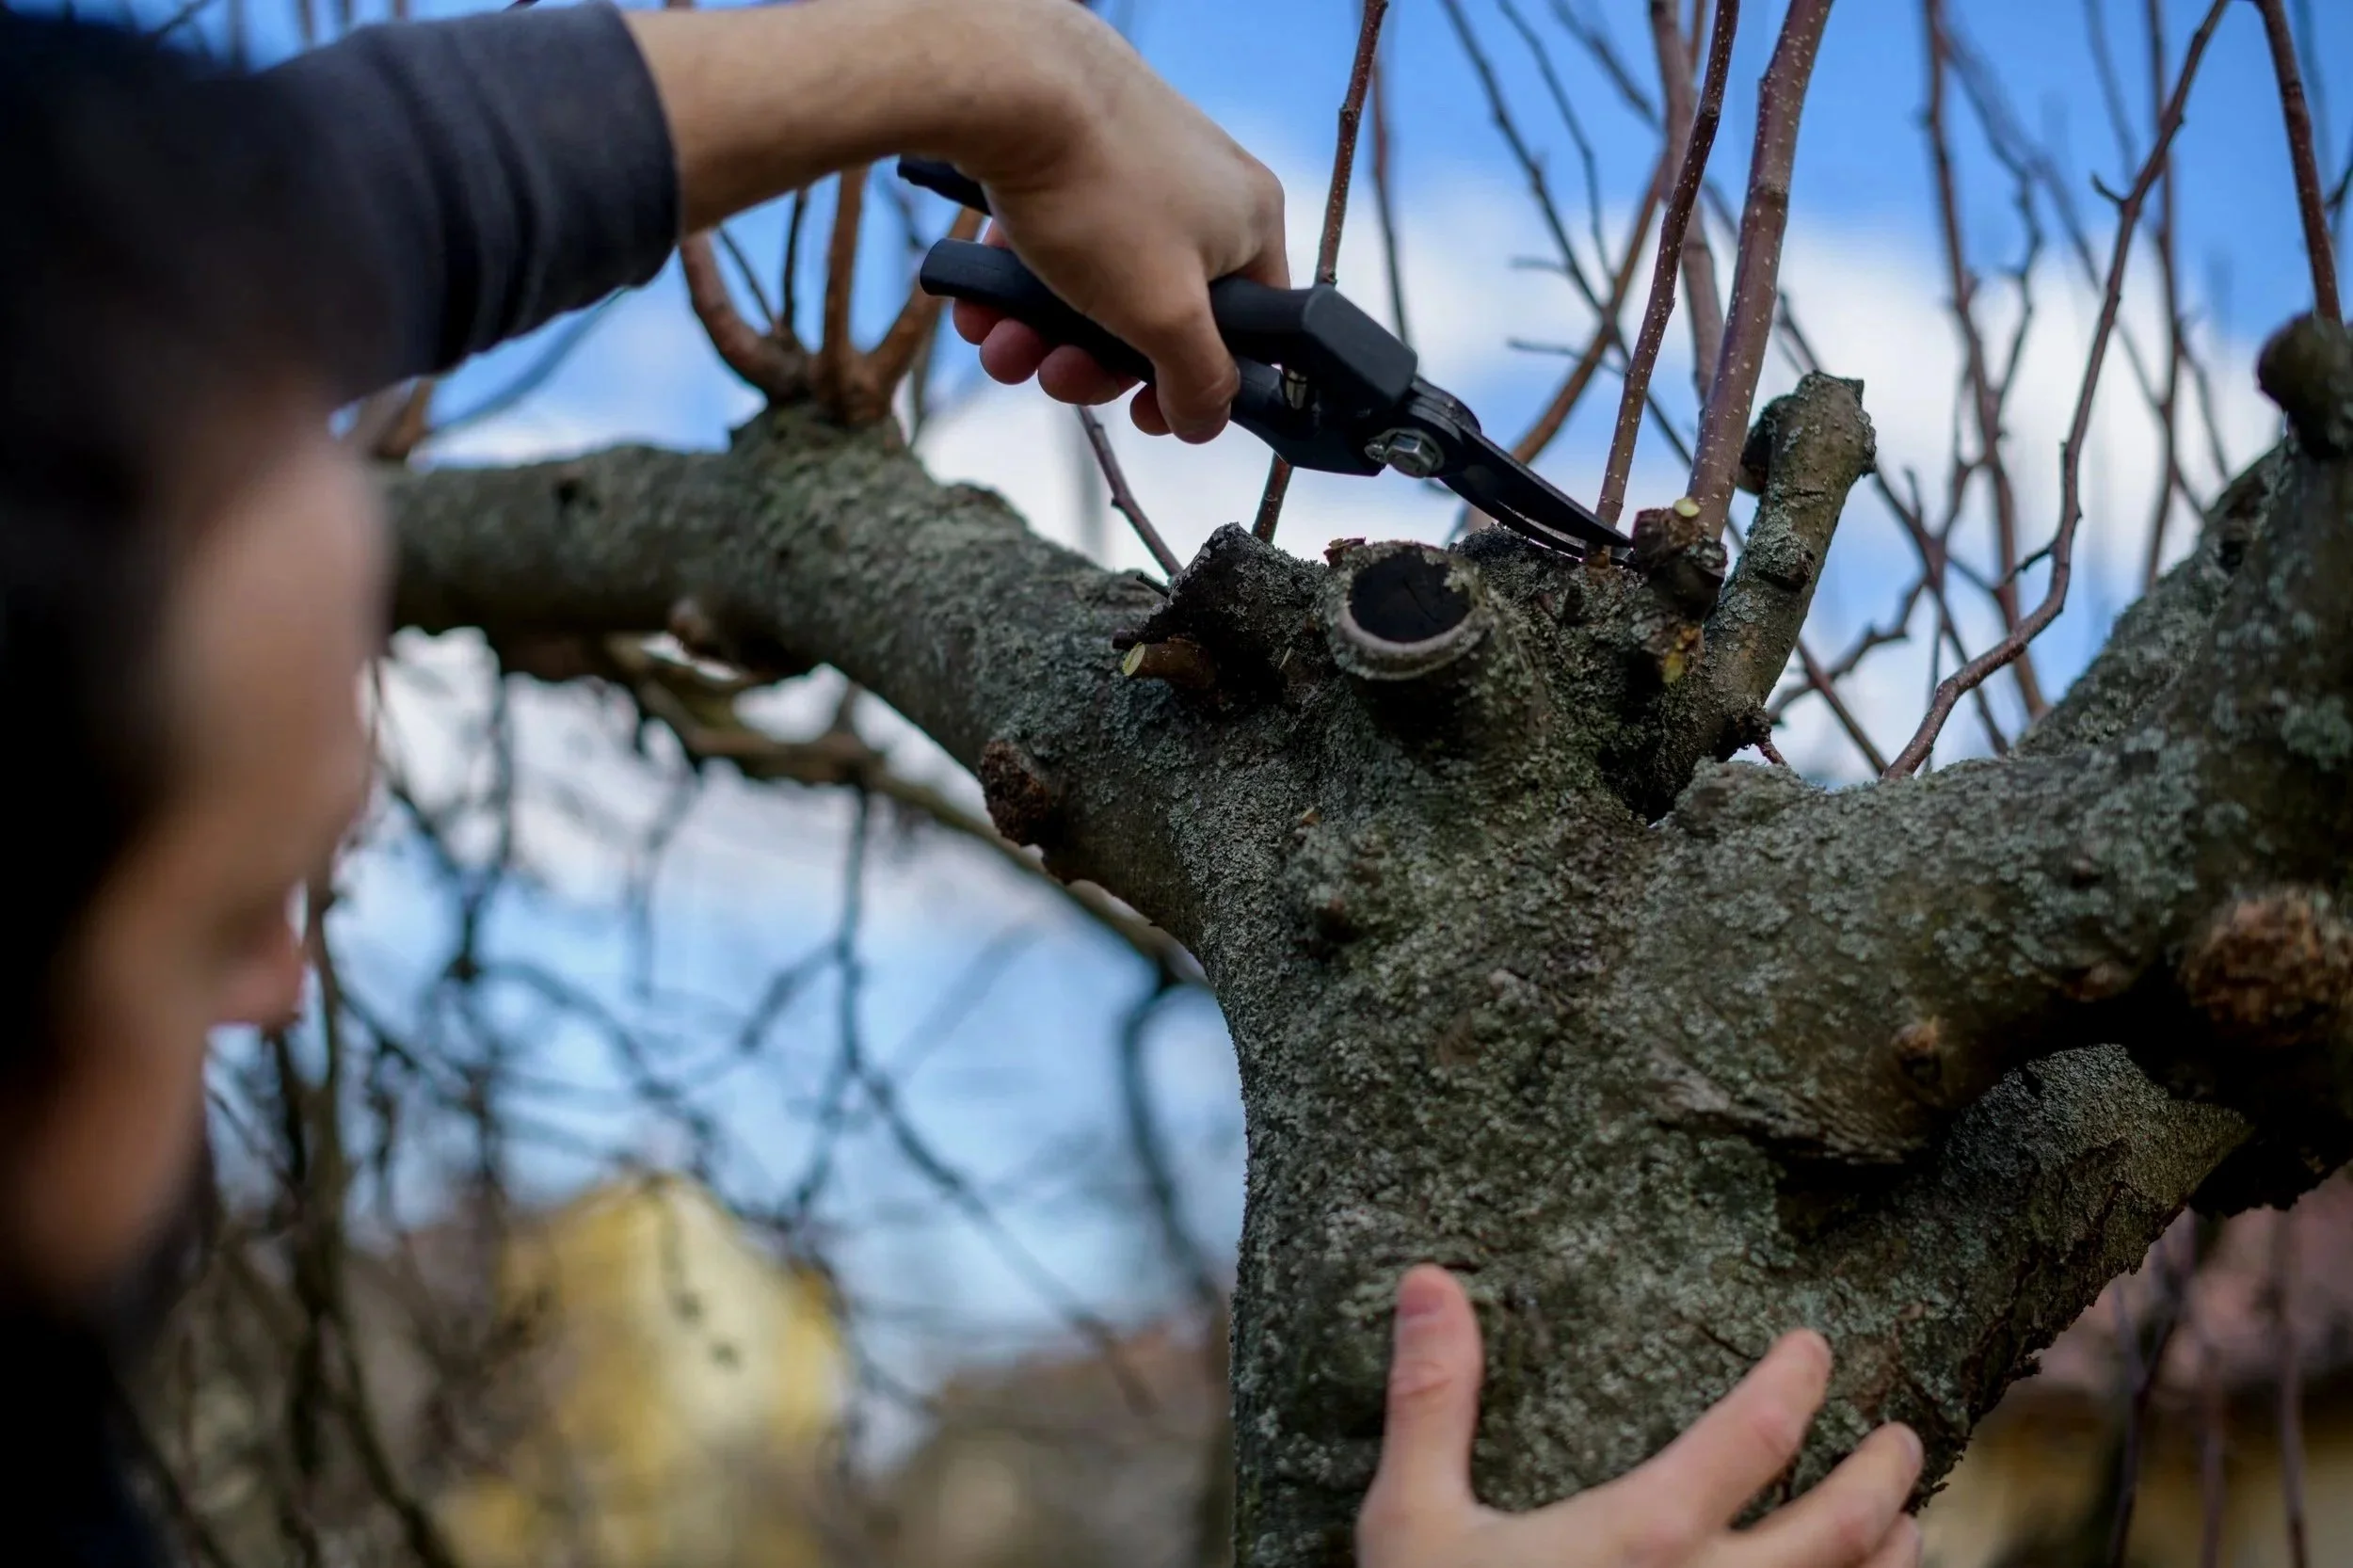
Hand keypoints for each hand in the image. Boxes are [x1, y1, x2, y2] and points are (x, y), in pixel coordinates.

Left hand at [626, 0, 1284, 440]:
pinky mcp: (1073, 151)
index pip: (1249, 330)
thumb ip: (1199, 380)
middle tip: (1054, 379)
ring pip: (1096, 284)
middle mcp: (1202, 189)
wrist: (1006, 79)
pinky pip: (1056, 240)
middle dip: (1095, 363)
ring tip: (1001, 351)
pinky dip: (1020, 284)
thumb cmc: (1099, 192)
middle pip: (1158, 314)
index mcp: (1249, 221)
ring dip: (1045, 336)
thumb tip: (1206, 421)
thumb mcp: (1163, 315)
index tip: (1144, 415)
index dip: (1196, 383)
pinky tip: (979, 309)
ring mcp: (1136, 167)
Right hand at [1359, 1266, 1924, 1567]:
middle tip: (1902, 1438)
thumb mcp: (1413, 1522)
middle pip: (1838, 1527)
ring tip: (1909, 1524)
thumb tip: (1427, 1281)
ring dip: (1891, 1557)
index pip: (1754, 1434)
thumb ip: (1431, 1401)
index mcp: (1643, 1537)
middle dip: (1881, 1475)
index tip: (1814, 1348)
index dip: (1794, 1380)